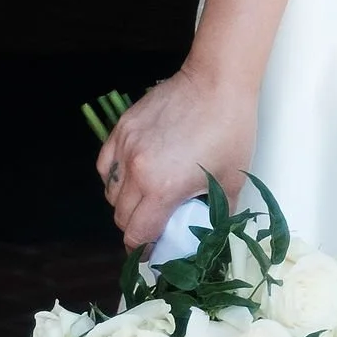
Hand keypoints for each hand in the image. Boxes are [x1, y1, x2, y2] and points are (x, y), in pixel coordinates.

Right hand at [97, 65, 255, 255]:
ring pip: (110, 192)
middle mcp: (137, 171)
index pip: (137, 234)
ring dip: (124, 203)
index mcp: (163, 189)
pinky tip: (131, 176)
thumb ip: (216, 213)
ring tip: (145, 199)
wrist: (217, 82)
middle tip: (153, 227)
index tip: (151, 254)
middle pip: (121, 216)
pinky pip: (104, 165)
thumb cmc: (231, 130)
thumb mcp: (232, 180)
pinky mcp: (122, 128)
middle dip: (136, 228)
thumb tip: (209, 235)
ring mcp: (126, 148)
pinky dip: (113, 177)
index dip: (143, 250)